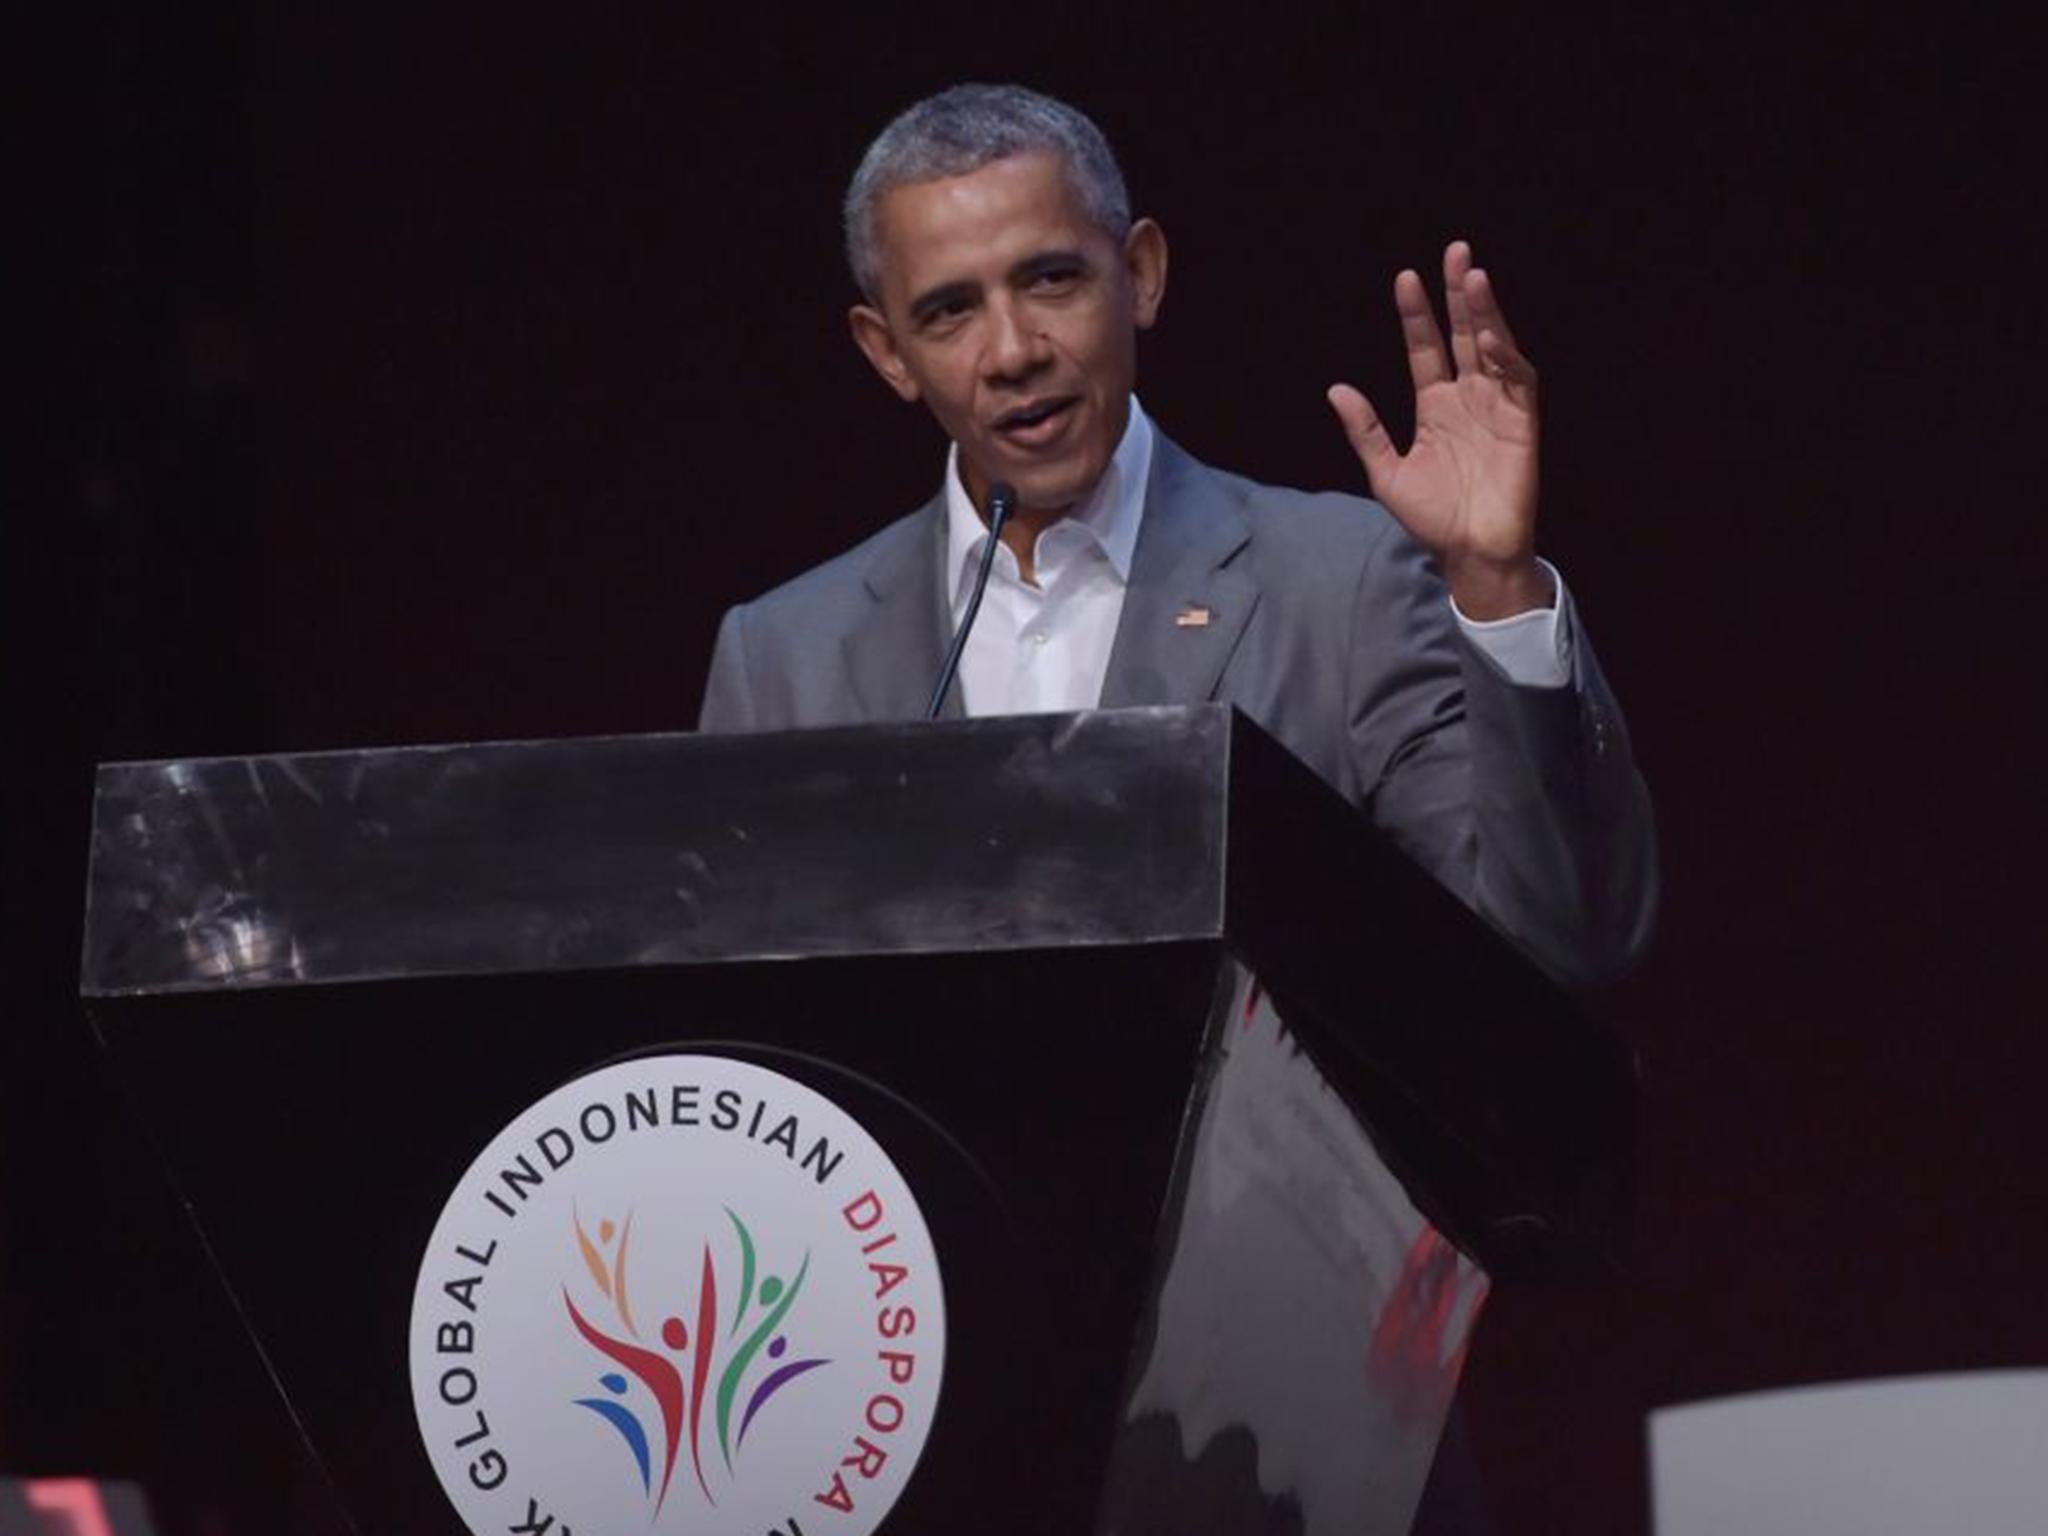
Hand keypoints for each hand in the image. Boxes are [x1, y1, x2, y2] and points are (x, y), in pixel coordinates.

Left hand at [1327, 240, 1551, 619]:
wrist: (1469, 552)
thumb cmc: (1431, 518)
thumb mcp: (1386, 472)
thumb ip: (1364, 430)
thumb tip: (1335, 388)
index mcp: (1435, 406)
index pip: (1425, 348)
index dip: (1417, 315)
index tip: (1406, 278)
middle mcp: (1467, 398)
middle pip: (1463, 334)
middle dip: (1458, 294)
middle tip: (1455, 250)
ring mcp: (1496, 406)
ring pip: (1492, 347)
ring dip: (1485, 312)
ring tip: (1473, 275)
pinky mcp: (1522, 422)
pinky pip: (1517, 380)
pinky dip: (1506, 355)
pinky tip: (1491, 334)